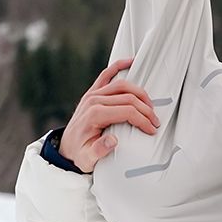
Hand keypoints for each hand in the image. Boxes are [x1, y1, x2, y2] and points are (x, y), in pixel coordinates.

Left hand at [60, 58, 159, 172]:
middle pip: (128, 98)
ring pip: (123, 85)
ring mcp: (93, 94)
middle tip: (155, 121)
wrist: (66, 148)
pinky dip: (119, 66)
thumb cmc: (79, 153)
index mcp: (94, 114)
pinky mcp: (93, 92)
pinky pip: (106, 74)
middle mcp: (93, 100)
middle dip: (146, 109)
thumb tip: (113, 141)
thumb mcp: (87, 159)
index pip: (127, 111)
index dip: (143, 120)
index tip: (152, 129)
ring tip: (150, 106)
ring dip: (140, 94)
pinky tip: (131, 61)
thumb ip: (99, 151)